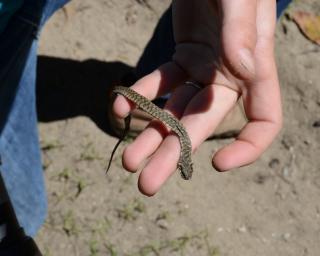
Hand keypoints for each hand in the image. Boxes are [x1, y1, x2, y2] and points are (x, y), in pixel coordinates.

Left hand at [113, 0, 281, 194]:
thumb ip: (241, 32)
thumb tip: (240, 68)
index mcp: (253, 69)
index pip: (263, 120)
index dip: (246, 147)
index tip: (217, 164)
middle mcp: (228, 78)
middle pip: (201, 125)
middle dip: (174, 154)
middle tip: (146, 184)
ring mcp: (204, 70)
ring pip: (175, 110)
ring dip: (151, 135)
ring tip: (129, 161)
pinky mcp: (182, 59)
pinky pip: (160, 83)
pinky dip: (141, 96)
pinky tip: (121, 108)